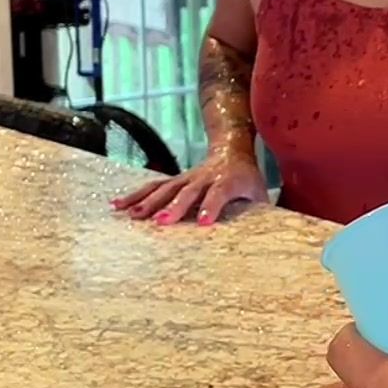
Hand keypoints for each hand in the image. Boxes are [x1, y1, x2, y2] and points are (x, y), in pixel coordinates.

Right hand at [112, 147, 268, 225]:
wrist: (232, 149)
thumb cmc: (248, 180)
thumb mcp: (260, 193)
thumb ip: (262, 213)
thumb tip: (270, 238)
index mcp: (229, 181)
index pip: (220, 194)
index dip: (212, 206)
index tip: (204, 223)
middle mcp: (204, 177)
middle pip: (187, 192)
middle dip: (174, 207)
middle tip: (162, 223)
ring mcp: (186, 177)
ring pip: (165, 188)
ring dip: (148, 201)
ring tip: (131, 216)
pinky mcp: (175, 179)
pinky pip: (153, 186)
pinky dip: (135, 195)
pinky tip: (117, 204)